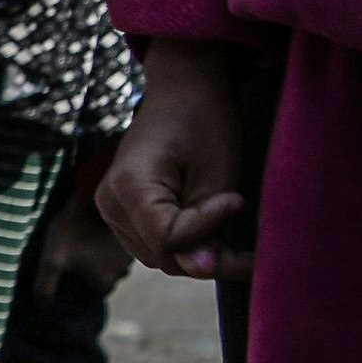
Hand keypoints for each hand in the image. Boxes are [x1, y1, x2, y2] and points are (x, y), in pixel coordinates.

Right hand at [97, 38, 253, 278]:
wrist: (182, 93)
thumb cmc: (204, 124)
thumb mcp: (215, 175)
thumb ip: (206, 224)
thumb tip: (199, 270)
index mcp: (128, 186)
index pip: (169, 239)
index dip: (209, 230)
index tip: (239, 200)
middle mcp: (110, 203)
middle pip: (162, 256)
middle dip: (207, 255)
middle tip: (251, 251)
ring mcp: (111, 210)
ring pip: (158, 257)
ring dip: (197, 253)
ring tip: (234, 239)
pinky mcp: (122, 213)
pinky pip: (154, 246)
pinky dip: (185, 245)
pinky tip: (214, 233)